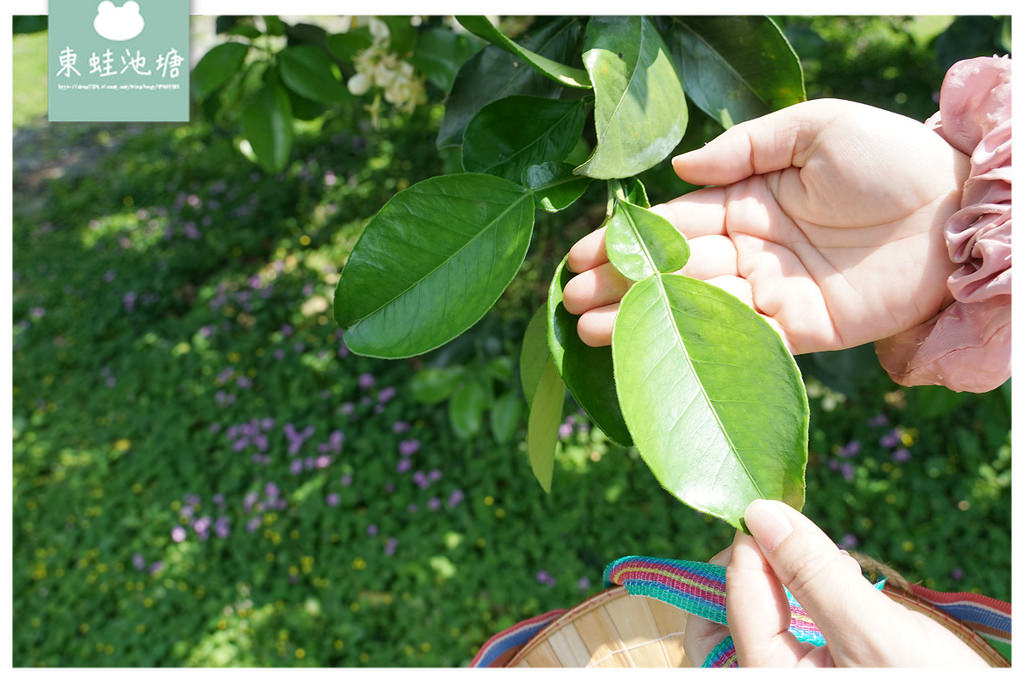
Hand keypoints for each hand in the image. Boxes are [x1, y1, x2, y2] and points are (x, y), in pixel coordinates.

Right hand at [563, 99, 969, 353]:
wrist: (959, 206)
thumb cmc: (889, 155)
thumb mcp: (813, 129)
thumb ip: (745, 149)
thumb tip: (682, 166)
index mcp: (747, 199)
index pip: (674, 224)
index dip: (629, 240)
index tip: (584, 256)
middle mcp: (752, 249)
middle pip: (674, 271)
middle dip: (622, 286)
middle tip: (572, 302)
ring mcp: (774, 291)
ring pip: (697, 309)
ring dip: (645, 321)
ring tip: (592, 330)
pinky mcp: (805, 330)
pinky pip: (747, 341)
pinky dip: (703, 348)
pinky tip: (659, 353)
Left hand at [683, 500, 989, 666]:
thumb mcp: (875, 632)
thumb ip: (813, 573)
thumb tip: (761, 511)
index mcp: (766, 674)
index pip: (736, 593)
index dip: (752, 541)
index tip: (775, 505)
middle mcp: (765, 675)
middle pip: (718, 613)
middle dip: (751, 566)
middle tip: (788, 536)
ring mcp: (785, 673)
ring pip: (750, 617)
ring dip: (775, 580)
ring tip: (827, 565)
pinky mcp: (807, 670)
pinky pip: (778, 631)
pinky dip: (797, 600)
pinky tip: (838, 585)